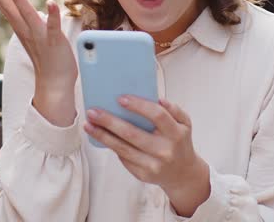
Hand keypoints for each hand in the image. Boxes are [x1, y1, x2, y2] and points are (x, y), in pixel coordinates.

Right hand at [0, 0, 77, 124]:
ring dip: (19, 1)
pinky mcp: (55, 43)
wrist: (55, 85)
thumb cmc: (46, 57)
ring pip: (28, 16)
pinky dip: (52, 16)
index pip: (4, 4)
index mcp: (21, 27)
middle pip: (8, 7)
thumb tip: (18, 4)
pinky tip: (51, 3)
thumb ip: (25, 18)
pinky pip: (53, 28)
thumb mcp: (32, 33)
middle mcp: (26, 30)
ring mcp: (40, 37)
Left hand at [84, 97, 209, 215]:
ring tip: (88, 124)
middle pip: (132, 134)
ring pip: (122, 148)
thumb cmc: (179, 142)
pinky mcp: (142, 174)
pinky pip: (123, 158)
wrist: (182, 173)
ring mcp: (152, 165)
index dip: (138, 106)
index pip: (157, 116)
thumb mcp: (185, 123)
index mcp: (176, 134)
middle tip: (93, 112)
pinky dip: (111, 146)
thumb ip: (174, 109)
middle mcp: (164, 151)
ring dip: (102, 136)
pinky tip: (100, 136)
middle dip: (109, 121)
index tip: (120, 98)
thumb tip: (159, 99)